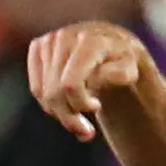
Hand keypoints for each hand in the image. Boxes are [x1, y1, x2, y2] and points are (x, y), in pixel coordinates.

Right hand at [24, 21, 149, 142]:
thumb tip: (94, 79)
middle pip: (55, 93)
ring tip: (79, 116)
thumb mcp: (129, 71)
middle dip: (69, 116)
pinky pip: (36, 88)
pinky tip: (67, 103)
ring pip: (43, 94)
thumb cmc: (121, 61)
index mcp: (90, 41)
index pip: (70, 85)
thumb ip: (118, 75)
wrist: (111, 44)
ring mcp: (49, 40)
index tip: (96, 107)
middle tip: (86, 129)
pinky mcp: (38, 46)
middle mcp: (66, 36)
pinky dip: (49, 103)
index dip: (80, 104)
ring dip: (60, 113)